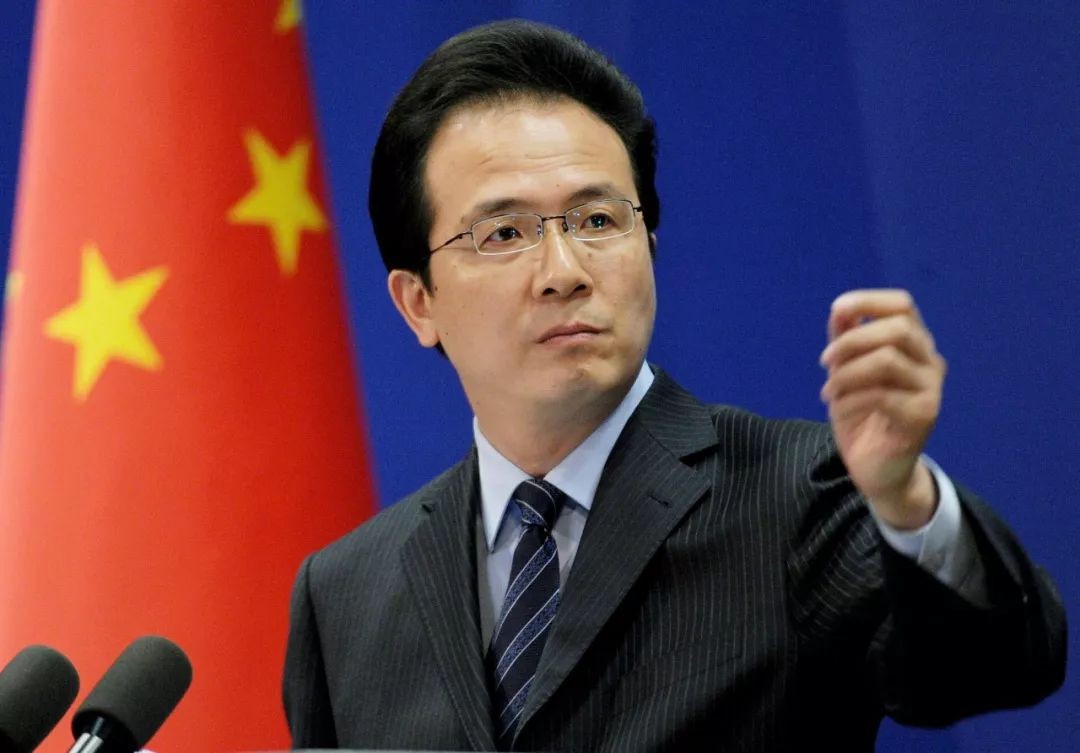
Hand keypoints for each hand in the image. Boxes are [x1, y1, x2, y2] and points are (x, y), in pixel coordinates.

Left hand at [819, 289, 946, 528]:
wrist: (877, 468)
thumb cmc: (862, 415)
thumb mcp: (846, 372)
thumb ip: (845, 341)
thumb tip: (840, 309)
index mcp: (913, 345)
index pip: (903, 305)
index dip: (868, 300)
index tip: (837, 310)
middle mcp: (929, 361)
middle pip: (898, 328)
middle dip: (851, 341)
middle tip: (825, 362)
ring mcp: (931, 389)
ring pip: (888, 360)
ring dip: (847, 373)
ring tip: (829, 391)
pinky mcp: (924, 416)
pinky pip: (882, 395)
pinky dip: (850, 399)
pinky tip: (839, 409)